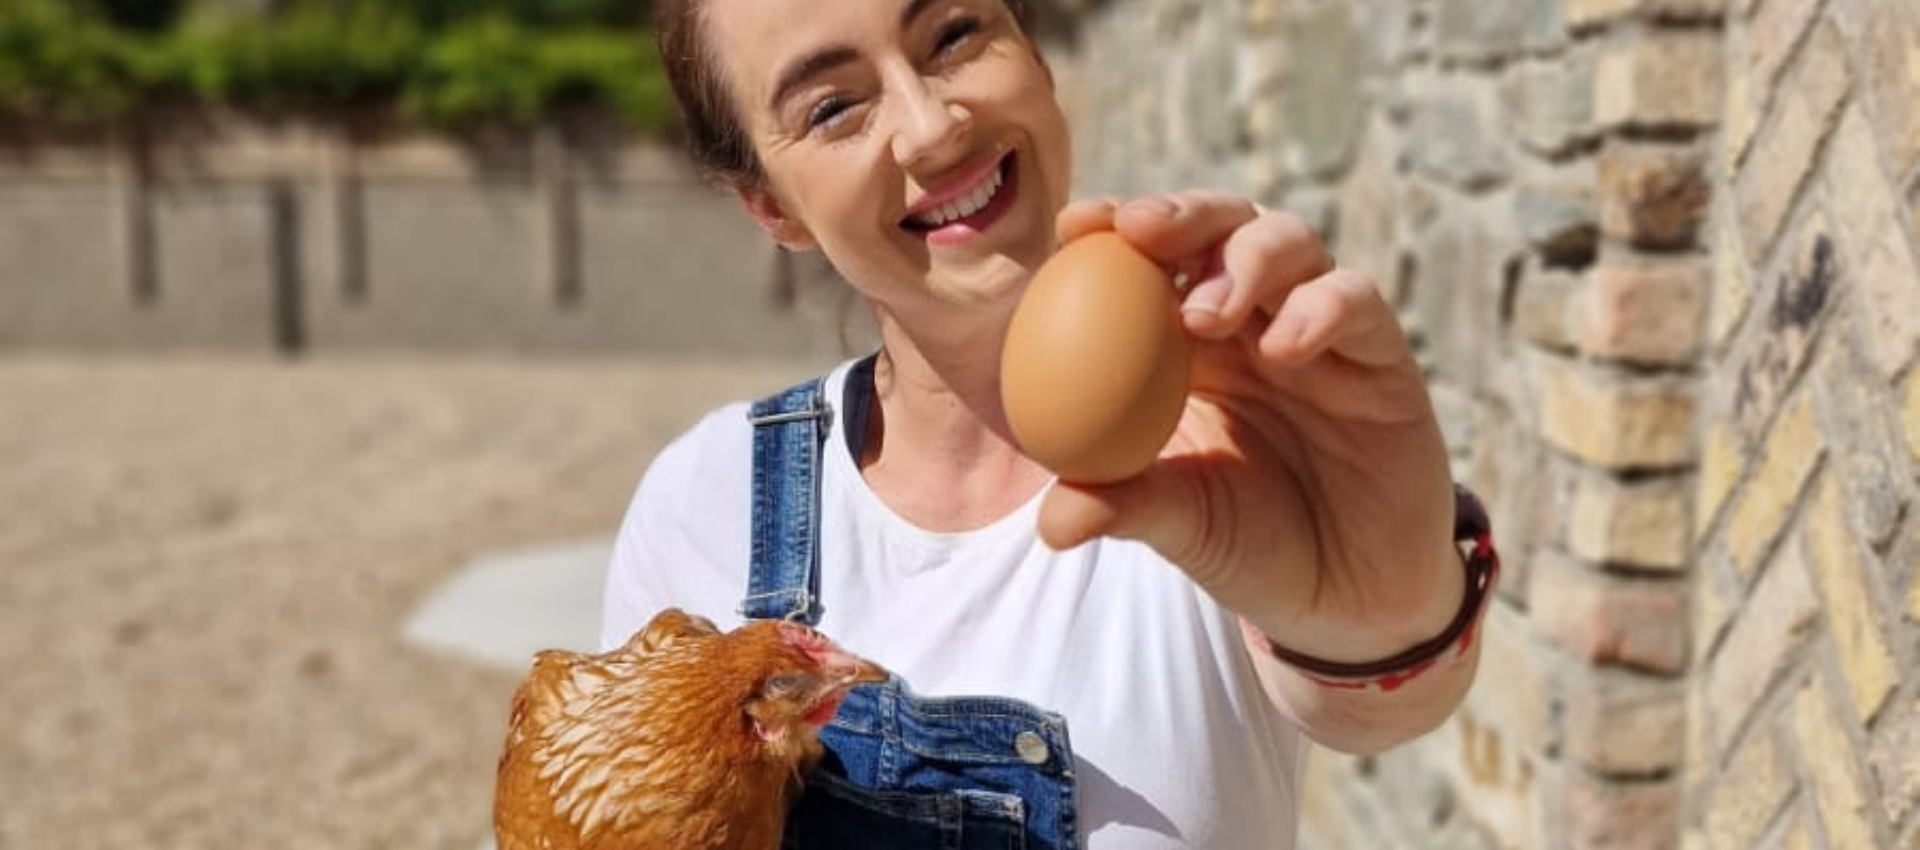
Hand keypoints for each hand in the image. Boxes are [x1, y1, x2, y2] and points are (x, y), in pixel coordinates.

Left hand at [1039, 192, 1462, 662]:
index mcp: (1188, 343)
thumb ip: (1123, 507)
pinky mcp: (1381, 355)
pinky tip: (1285, 346)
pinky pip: (1357, 300)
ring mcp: (1321, 329)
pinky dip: (1320, 306)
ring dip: (1242, 258)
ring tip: (1204, 313)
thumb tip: (1051, 524)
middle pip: (1220, 225)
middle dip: (1181, 212)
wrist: (1349, 597)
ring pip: (1289, 241)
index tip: (1075, 225)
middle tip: (1139, 231)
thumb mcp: (1180, 526)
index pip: (1151, 258)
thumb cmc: (1252, 547)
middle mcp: (1253, 320)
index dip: (1115, 228)